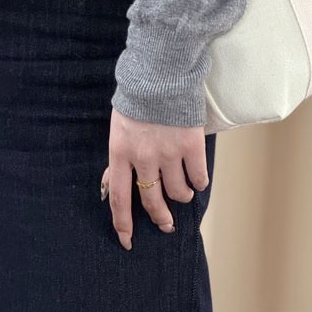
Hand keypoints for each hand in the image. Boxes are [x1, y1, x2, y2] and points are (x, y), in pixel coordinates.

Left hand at [102, 107, 209, 250]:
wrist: (161, 71)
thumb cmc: (138, 94)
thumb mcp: (120, 126)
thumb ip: (120, 153)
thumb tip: (111, 180)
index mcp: (120, 152)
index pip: (118, 197)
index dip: (123, 223)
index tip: (127, 240)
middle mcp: (143, 158)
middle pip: (151, 200)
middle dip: (159, 216)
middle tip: (166, 224)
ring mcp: (168, 153)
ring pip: (178, 190)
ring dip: (182, 195)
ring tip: (186, 192)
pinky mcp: (191, 144)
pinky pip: (198, 174)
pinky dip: (200, 180)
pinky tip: (200, 179)